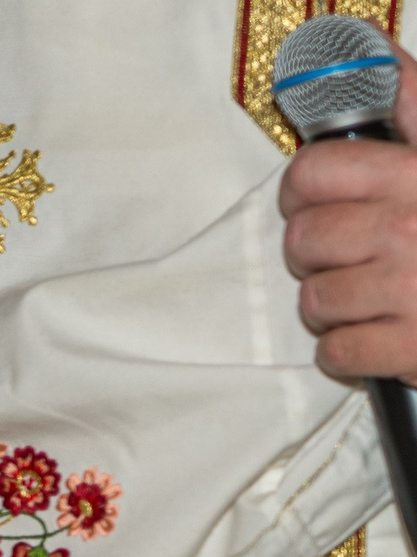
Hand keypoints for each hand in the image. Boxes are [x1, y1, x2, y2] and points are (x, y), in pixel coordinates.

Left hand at [281, 44, 416, 382]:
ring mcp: (409, 291)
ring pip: (314, 299)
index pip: (313, 171)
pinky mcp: (409, 348)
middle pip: (303, 238)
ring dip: (333, 303)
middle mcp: (412, 228)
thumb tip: (376, 54)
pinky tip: (380, 332)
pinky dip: (349, 349)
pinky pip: (336, 352)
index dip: (302, 187)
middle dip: (315, 250)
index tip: (312, 197)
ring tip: (370, 293)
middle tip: (346, 251)